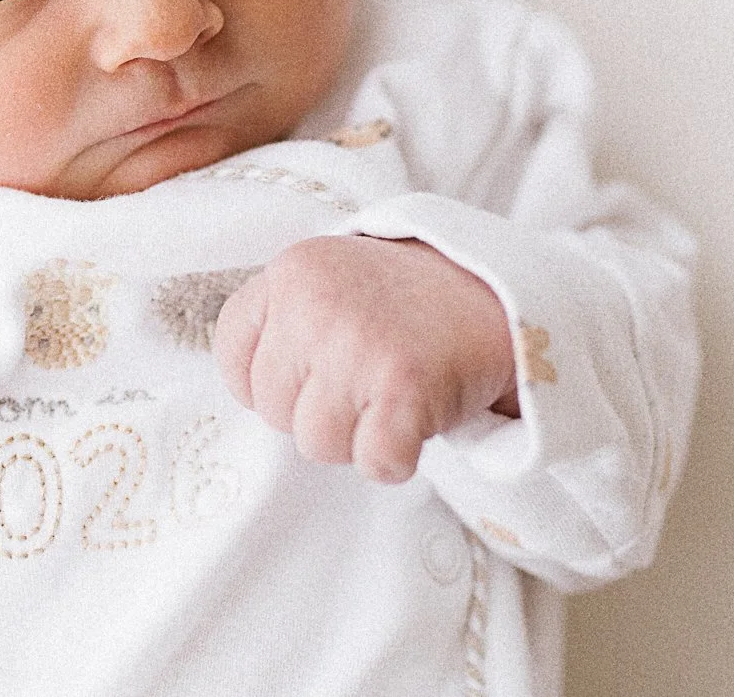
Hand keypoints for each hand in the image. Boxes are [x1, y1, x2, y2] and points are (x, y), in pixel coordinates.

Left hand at [212, 234, 517, 483]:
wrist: (501, 289)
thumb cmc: (405, 299)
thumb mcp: (330, 281)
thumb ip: (283, 322)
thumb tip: (250, 395)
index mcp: (289, 273)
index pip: (233, 358)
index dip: (269, 383)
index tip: (312, 377)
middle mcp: (314, 303)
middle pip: (272, 410)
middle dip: (317, 412)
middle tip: (366, 381)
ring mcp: (358, 343)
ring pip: (316, 443)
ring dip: (356, 438)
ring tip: (391, 395)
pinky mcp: (404, 386)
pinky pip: (374, 460)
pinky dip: (395, 459)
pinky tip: (415, 423)